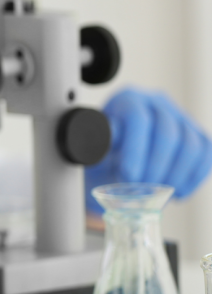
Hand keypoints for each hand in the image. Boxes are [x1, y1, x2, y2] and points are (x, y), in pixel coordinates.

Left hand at [86, 88, 211, 212]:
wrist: (116, 163)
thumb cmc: (102, 154)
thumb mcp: (93, 149)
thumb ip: (97, 145)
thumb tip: (103, 140)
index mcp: (127, 100)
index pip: (138, 119)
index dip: (135, 149)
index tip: (128, 175)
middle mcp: (157, 103)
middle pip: (168, 132)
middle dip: (156, 166)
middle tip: (143, 189)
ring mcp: (181, 118)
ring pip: (191, 144)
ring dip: (176, 174)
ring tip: (160, 194)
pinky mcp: (197, 136)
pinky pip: (206, 154)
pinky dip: (194, 177)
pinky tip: (178, 193)